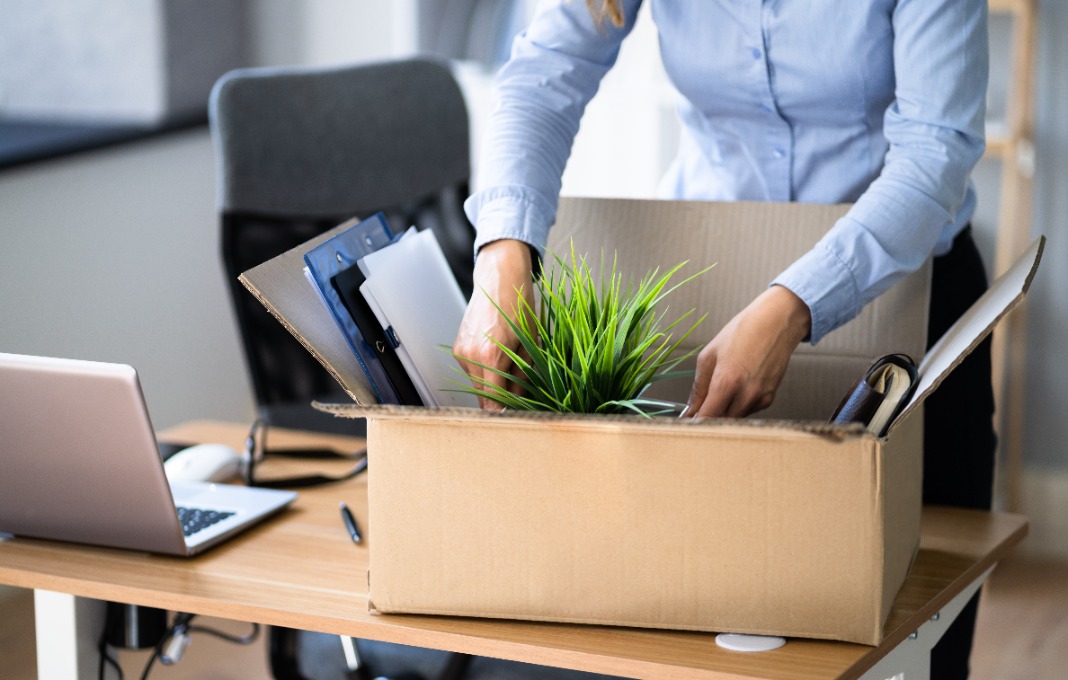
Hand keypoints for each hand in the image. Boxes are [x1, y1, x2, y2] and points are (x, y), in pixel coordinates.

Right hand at [452, 239, 534, 409]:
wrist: (499, 281)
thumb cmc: (520, 308)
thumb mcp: (530, 345)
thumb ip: (523, 378)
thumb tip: (519, 403)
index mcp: (490, 357)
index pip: (492, 401)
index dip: (503, 413)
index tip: (513, 418)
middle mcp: (470, 356)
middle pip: (482, 396)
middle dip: (499, 400)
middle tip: (518, 397)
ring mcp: (461, 352)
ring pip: (476, 384)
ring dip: (492, 384)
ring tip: (509, 367)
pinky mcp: (458, 348)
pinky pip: (472, 371)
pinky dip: (484, 371)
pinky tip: (496, 355)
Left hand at [685, 285, 810, 418]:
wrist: (777, 322)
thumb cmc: (743, 332)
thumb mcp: (709, 355)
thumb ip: (699, 388)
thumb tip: (690, 410)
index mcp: (726, 382)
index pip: (707, 418)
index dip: (696, 423)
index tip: (689, 421)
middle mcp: (745, 394)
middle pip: (721, 422)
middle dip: (709, 418)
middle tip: (701, 407)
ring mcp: (760, 398)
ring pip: (734, 418)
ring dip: (724, 411)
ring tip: (723, 388)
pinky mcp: (769, 399)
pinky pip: (747, 410)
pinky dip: (738, 404)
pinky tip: (739, 386)